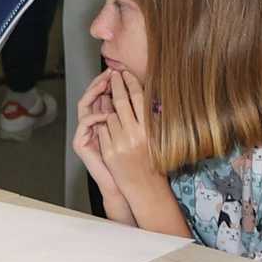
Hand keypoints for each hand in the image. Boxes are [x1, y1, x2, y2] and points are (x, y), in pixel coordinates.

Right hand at [70, 72, 134, 224]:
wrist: (126, 182)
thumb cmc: (134, 159)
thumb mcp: (137, 131)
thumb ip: (137, 113)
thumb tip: (146, 92)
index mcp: (105, 117)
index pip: (104, 93)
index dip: (112, 81)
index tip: (123, 71)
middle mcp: (93, 122)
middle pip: (92, 95)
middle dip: (101, 82)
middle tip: (110, 72)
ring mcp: (85, 132)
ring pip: (84, 104)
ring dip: (94, 93)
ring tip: (104, 85)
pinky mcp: (80, 142)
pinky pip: (85, 123)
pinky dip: (95, 116)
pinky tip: (105, 113)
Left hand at [96, 68, 162, 186]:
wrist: (145, 187)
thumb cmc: (154, 162)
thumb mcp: (158, 137)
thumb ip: (152, 117)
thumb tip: (147, 96)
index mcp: (149, 128)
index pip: (139, 97)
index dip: (131, 82)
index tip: (125, 73)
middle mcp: (135, 133)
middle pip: (122, 101)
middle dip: (116, 85)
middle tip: (112, 75)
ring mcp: (120, 142)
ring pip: (110, 116)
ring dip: (110, 110)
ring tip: (113, 106)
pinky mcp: (109, 151)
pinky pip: (102, 131)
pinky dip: (104, 127)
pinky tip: (109, 126)